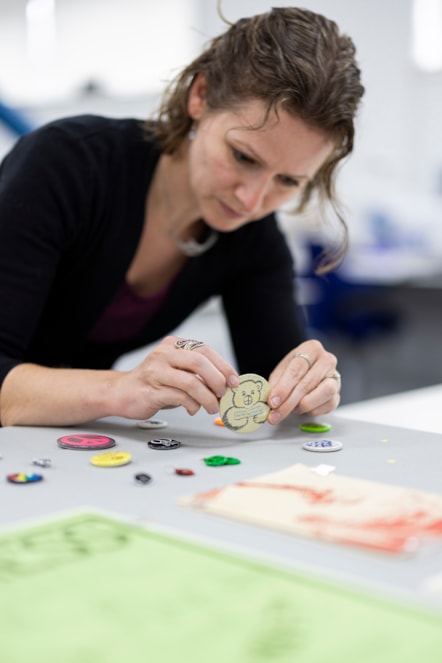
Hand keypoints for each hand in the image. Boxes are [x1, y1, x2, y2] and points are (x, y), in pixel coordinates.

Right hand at [112, 335, 238, 419]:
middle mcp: (164, 354)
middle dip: (217, 380)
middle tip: (223, 394)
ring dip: (207, 397)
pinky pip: (179, 397)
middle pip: (199, 361)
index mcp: (173, 345)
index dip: (223, 366)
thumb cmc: (154, 383)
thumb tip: (227, 384)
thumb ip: (197, 373)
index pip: (204, 350)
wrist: (121, 393)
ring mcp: (155, 372)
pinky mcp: (150, 391)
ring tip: (212, 407)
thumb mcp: (177, 371)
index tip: (234, 381)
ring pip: (190, 381)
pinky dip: (192, 405)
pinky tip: (194, 409)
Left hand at [266, 339, 339, 424]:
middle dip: (289, 402)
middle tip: (275, 414)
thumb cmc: (294, 370)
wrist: (308, 372)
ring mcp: (335, 377)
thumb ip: (276, 384)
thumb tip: (271, 400)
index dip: (283, 387)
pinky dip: (312, 410)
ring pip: (324, 393)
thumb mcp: (281, 371)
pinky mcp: (338, 394)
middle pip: (307, 383)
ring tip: (290, 409)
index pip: (296, 369)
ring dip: (303, 406)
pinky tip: (301, 409)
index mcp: (312, 348)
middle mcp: (327, 360)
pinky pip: (328, 405)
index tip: (272, 402)